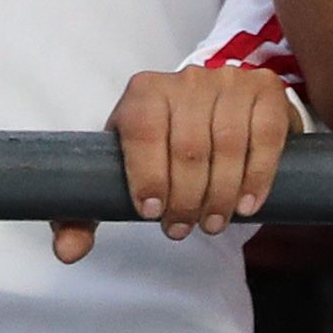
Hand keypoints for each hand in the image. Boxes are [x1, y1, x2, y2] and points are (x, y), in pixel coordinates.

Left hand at [56, 63, 297, 262]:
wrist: (217, 108)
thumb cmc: (163, 146)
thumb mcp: (123, 170)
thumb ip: (88, 211)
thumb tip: (67, 252)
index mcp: (143, 93)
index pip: (142, 130)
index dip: (148, 175)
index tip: (153, 214)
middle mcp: (185, 80)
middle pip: (188, 145)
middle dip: (186, 198)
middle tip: (184, 229)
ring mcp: (228, 81)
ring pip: (227, 143)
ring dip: (221, 193)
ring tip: (213, 223)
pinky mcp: (265, 91)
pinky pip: (264, 135)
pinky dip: (258, 175)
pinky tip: (247, 205)